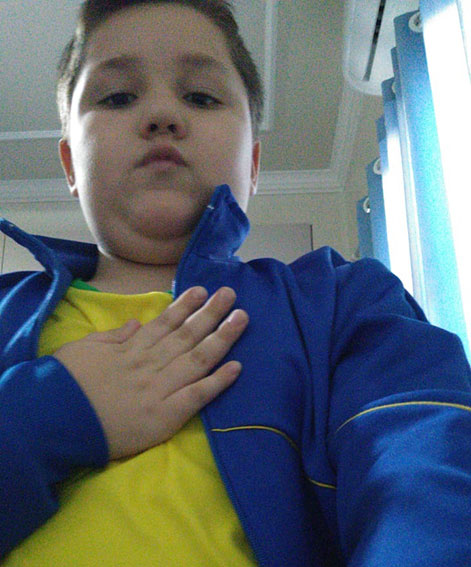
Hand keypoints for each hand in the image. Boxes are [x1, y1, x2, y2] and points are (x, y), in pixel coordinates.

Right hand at [54, 286, 247, 458]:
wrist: (55, 422)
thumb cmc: (66, 384)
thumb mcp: (84, 349)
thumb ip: (113, 337)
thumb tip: (136, 325)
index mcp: (132, 349)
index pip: (165, 323)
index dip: (186, 306)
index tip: (203, 291)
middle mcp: (151, 363)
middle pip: (188, 335)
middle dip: (212, 313)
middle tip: (231, 295)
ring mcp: (160, 389)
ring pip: (198, 359)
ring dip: (223, 338)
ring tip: (242, 319)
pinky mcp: (165, 416)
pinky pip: (196, 396)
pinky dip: (217, 382)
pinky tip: (237, 368)